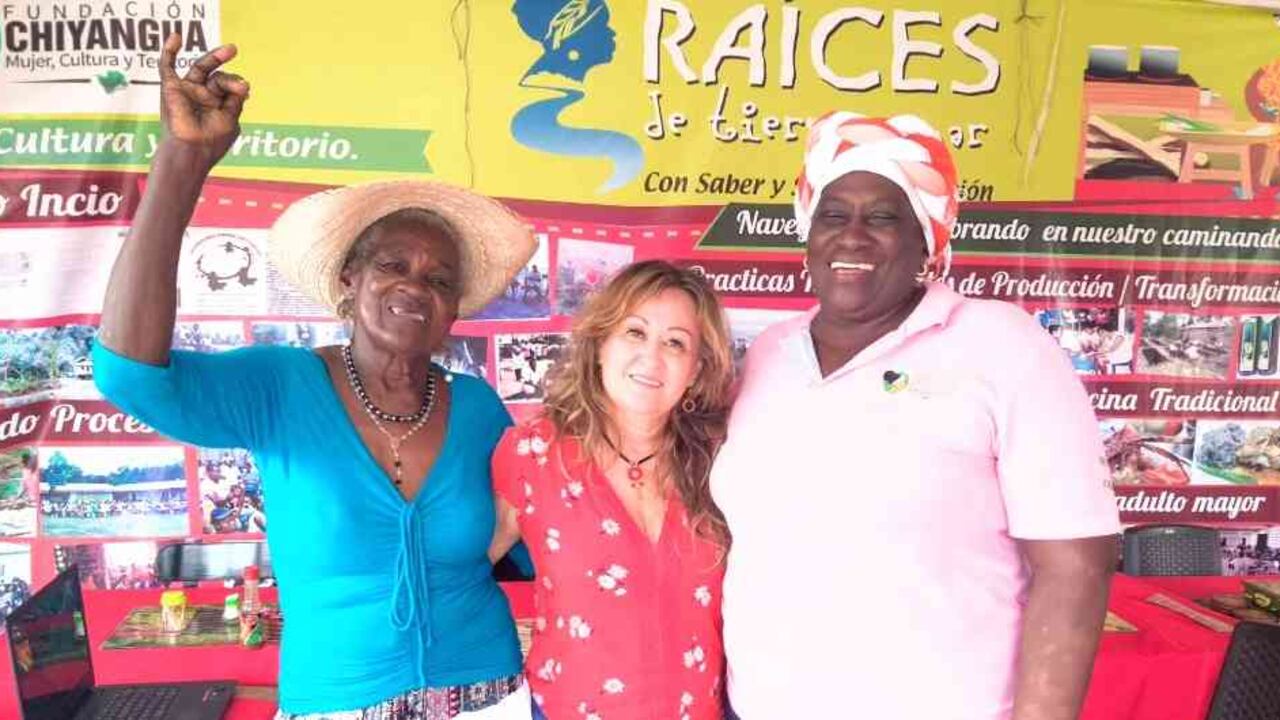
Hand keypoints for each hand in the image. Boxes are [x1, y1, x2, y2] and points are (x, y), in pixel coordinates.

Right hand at [158, 32, 248, 168]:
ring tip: (231, 50)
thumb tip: (245, 83)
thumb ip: (236, 99)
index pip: (229, 86)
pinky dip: (169, 51)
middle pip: (217, 75)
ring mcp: (186, 90)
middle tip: (235, 52)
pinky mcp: (171, 88)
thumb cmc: (212, 141)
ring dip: (215, 58)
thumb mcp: (231, 118)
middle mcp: (202, 95)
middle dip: (227, 71)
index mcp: (217, 104)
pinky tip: (176, 37)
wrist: (192, 150)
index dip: (237, 85)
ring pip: (201, 68)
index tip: (244, 90)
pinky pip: (166, 66)